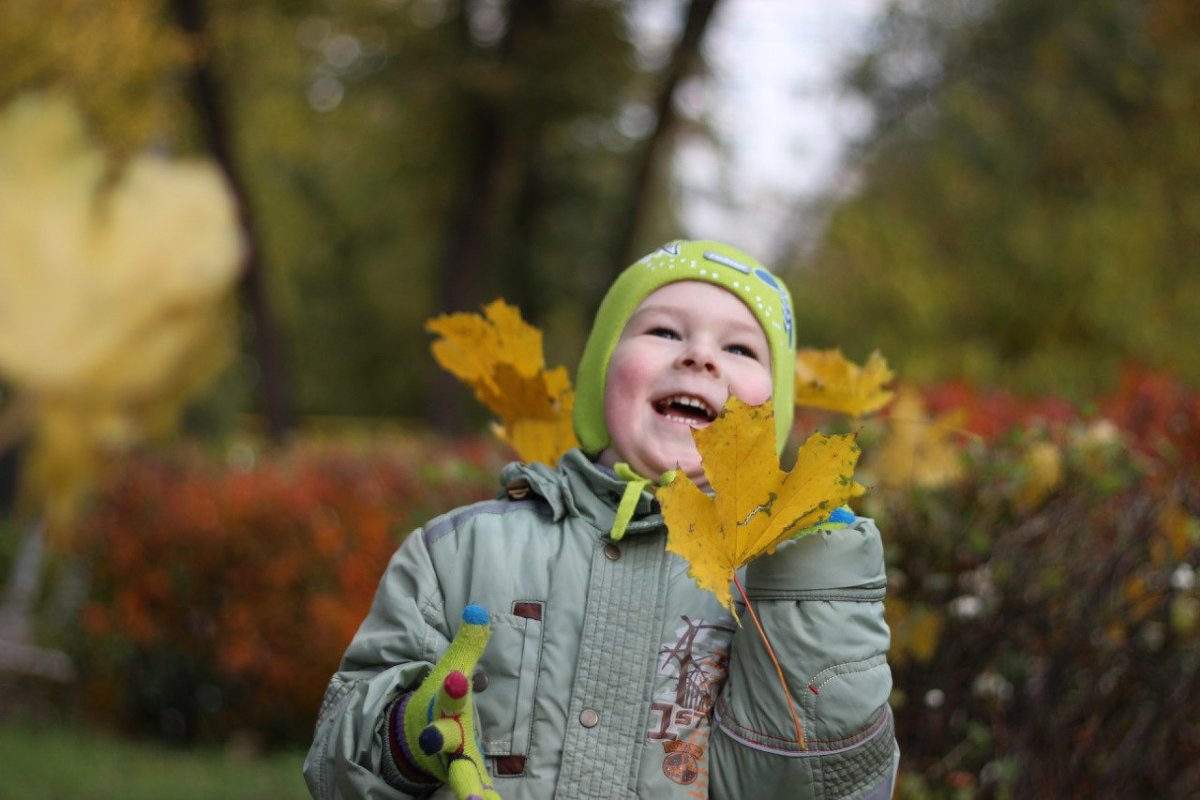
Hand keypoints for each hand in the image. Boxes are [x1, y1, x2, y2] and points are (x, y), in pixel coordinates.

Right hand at [403, 604, 500, 799]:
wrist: (411, 737)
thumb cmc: (440, 699)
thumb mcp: (453, 670)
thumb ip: (468, 644)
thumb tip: (479, 610)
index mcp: (443, 705)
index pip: (448, 694)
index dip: (453, 686)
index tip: (458, 680)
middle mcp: (443, 734)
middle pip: (441, 736)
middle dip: (438, 738)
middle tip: (432, 740)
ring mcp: (451, 760)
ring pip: (459, 775)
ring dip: (468, 789)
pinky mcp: (463, 777)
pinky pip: (475, 789)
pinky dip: (482, 799)